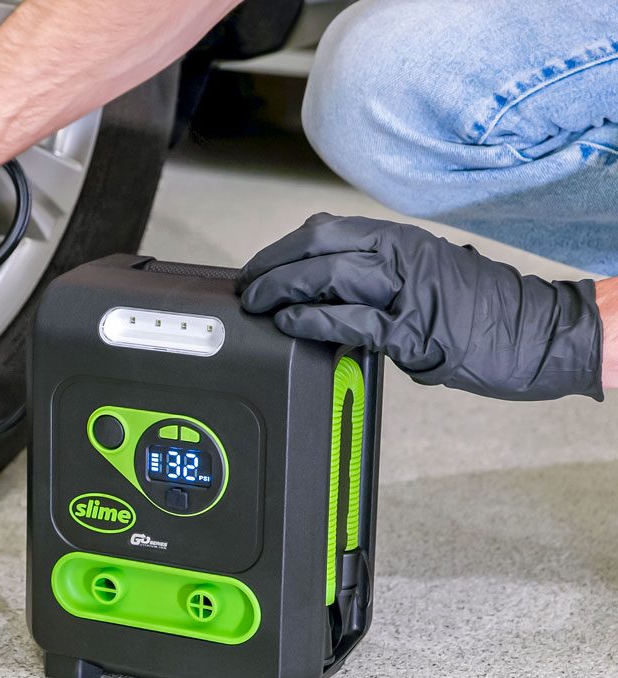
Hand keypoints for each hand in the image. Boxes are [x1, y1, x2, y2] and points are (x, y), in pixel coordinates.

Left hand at [238, 213, 603, 400]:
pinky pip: (353, 320)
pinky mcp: (415, 329)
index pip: (325, 230)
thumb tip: (326, 289)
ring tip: (258, 305)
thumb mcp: (427, 273)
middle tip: (247, 287)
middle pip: (317, 244)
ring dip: (282, 290)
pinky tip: (291, 325)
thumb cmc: (487, 310)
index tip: (257, 267)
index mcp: (401, 240)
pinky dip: (313, 320)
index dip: (281, 248)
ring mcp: (408, 290)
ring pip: (329, 275)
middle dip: (271, 266)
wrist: (544, 334)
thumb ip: (379, 275)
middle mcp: (402, 255)